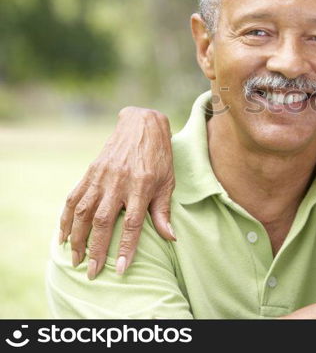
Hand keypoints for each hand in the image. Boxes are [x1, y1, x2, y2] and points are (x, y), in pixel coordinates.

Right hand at [59, 107, 175, 279]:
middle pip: (103, 221)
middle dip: (96, 249)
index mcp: (141, 186)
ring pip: (83, 211)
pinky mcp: (90, 172)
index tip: (120, 269)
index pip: (132, 223)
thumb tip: (170, 238)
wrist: (142, 125)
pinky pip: (73, 197)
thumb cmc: (159, 157)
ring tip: (75, 259)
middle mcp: (119, 182)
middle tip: (92, 272)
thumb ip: (163, 211)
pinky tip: (63, 235)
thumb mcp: (168, 182)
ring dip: (77, 237)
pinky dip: (66, 217)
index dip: (126, 248)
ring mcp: (102, 177)